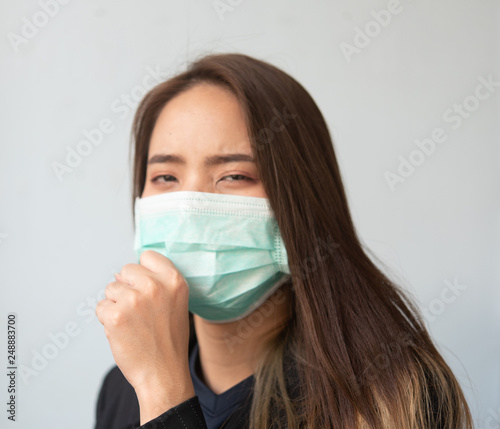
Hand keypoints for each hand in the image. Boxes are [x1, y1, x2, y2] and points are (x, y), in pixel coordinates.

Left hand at [96, 250, 194, 423]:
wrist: (164, 373)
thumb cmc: (168, 339)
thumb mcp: (176, 302)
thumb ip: (157, 282)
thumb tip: (122, 274)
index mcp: (174, 280)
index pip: (147, 255)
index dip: (143, 271)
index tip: (146, 286)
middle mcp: (155, 286)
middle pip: (126, 270)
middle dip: (127, 287)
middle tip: (139, 311)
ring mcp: (134, 300)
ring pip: (111, 289)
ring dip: (116, 304)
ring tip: (133, 323)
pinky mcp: (116, 315)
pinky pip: (101, 307)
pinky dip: (106, 319)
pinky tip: (122, 331)